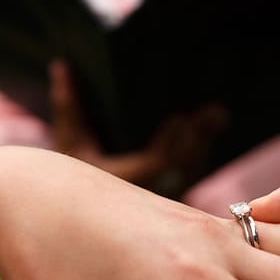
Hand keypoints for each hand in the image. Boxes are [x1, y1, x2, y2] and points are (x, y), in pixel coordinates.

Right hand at [49, 59, 228, 194]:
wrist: (79, 213)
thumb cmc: (71, 174)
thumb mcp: (69, 141)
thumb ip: (68, 106)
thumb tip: (62, 66)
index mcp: (122, 181)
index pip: (155, 165)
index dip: (170, 144)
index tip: (180, 118)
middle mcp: (145, 194)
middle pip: (181, 166)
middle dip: (198, 138)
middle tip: (214, 112)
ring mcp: (160, 198)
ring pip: (190, 171)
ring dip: (205, 142)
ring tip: (218, 114)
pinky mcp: (169, 199)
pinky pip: (191, 174)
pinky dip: (202, 151)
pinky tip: (212, 129)